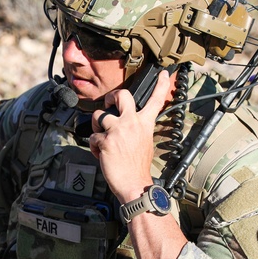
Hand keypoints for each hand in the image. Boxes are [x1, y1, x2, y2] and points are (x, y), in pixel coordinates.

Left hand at [88, 69, 174, 202]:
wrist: (134, 184)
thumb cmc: (137, 167)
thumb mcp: (144, 142)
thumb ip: (136, 128)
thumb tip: (123, 123)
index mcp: (144, 124)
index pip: (155, 101)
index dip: (161, 86)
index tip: (165, 74)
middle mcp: (132, 123)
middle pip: (121, 95)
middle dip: (111, 97)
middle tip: (109, 104)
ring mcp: (118, 131)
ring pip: (99, 116)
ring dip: (96, 126)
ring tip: (102, 138)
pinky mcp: (105, 141)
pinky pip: (92, 137)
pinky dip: (93, 146)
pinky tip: (100, 154)